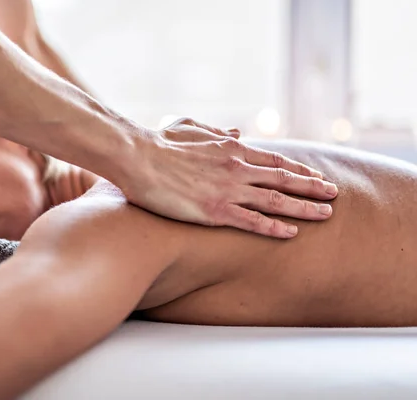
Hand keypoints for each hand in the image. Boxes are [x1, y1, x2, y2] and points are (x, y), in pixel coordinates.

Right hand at [121, 117, 337, 238]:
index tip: (316, 177)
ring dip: (304, 208)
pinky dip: (274, 228)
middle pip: (284, 179)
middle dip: (312, 188)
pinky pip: (252, 222)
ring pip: (276, 201)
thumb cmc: (160, 141)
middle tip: (334, 195)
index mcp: (232, 148)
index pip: (276, 160)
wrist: (138, 157)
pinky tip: (291, 234)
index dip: (299, 170)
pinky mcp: (214, 211)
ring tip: (326, 214)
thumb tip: (237, 131)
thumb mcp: (192, 127)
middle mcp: (237, 168)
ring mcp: (228, 190)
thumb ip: (218, 130)